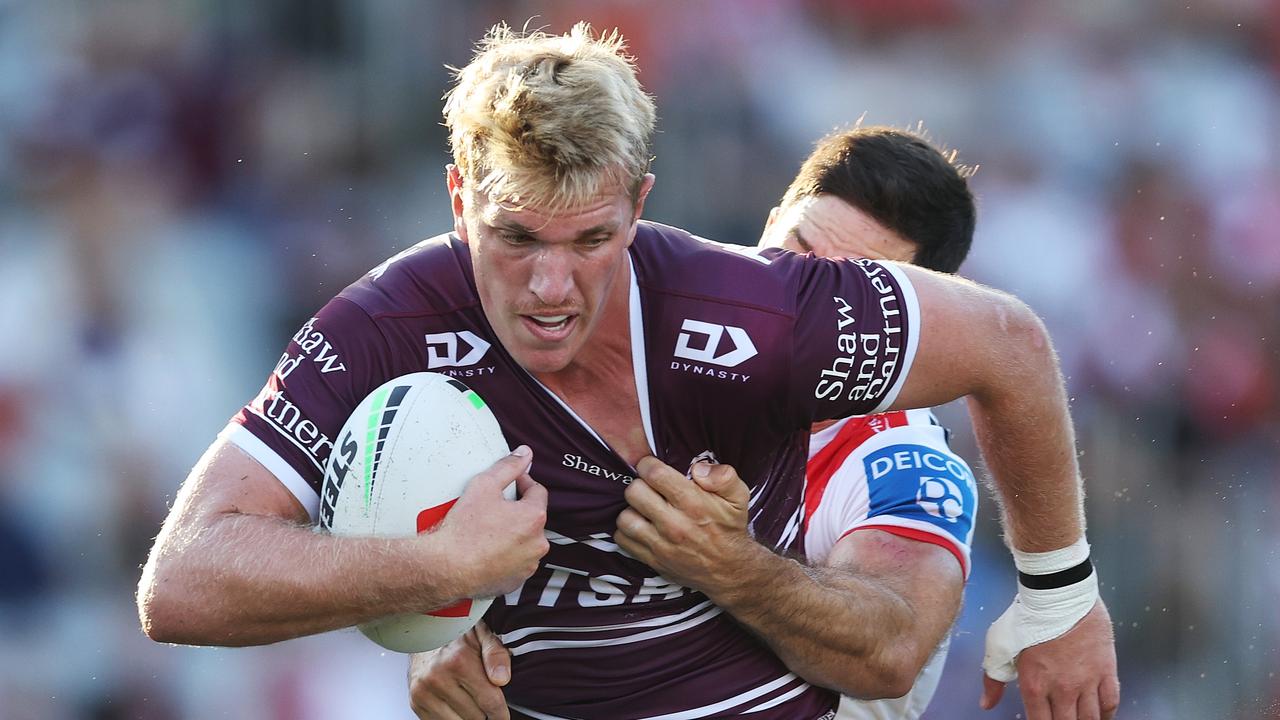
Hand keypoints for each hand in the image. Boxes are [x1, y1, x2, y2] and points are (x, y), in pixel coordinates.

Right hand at [408, 621, 511, 719]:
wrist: (424, 632)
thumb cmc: (457, 636)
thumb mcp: (483, 634)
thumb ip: (497, 654)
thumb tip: (502, 679)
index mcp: (459, 660)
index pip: (490, 701)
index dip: (501, 712)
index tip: (502, 714)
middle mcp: (438, 677)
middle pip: (476, 716)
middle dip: (484, 710)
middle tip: (482, 695)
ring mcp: (424, 691)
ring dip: (468, 715)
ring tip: (468, 697)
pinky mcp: (416, 702)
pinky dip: (452, 717)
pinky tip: (454, 701)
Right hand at [432, 446, 549, 598]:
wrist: (446, 567)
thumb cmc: (464, 529)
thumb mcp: (484, 485)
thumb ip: (508, 466)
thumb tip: (525, 454)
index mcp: (534, 517)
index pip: (537, 491)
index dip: (523, 483)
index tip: (511, 484)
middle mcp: (537, 543)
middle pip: (531, 518)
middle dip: (516, 511)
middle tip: (493, 509)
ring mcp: (527, 565)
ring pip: (525, 542)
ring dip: (512, 534)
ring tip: (487, 531)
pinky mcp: (515, 581)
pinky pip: (515, 563)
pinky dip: (505, 556)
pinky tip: (487, 551)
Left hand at [614, 456, 756, 593]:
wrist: (730, 570)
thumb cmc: (730, 528)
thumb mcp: (738, 497)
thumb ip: (724, 476)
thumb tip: (698, 468)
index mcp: (693, 504)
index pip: (654, 474)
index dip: (648, 465)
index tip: (651, 467)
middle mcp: (675, 524)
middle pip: (634, 492)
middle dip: (640, 484)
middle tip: (649, 488)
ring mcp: (661, 545)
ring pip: (625, 517)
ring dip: (631, 509)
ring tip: (644, 508)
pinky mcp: (653, 560)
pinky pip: (623, 541)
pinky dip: (626, 531)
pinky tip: (640, 525)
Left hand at [980, 599, 1119, 719]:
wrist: (1058, 594)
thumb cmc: (1027, 617)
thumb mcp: (999, 646)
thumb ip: (994, 678)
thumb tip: (987, 703)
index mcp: (1035, 685)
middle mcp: (1063, 688)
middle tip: (1062, 719)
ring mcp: (1087, 681)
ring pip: (1091, 718)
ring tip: (1079, 719)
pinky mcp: (1106, 669)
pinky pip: (1111, 702)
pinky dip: (1107, 713)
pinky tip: (1101, 715)